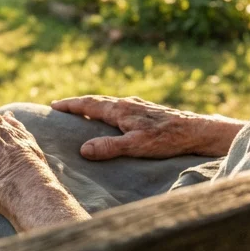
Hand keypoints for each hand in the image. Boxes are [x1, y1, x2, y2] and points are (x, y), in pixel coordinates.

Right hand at [50, 95, 243, 159]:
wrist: (195, 131)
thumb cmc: (166, 139)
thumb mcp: (136, 146)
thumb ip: (109, 147)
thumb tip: (83, 149)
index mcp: (121, 109)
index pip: (89, 104)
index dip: (71, 105)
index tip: (54, 106)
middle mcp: (127, 103)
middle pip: (97, 101)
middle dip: (78, 104)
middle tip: (61, 108)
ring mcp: (138, 106)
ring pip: (109, 104)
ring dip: (93, 106)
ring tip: (82, 113)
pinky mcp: (147, 112)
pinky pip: (120, 108)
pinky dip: (107, 110)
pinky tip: (112, 118)